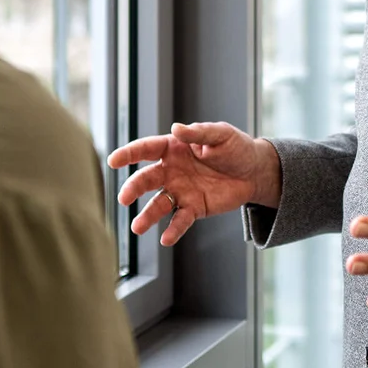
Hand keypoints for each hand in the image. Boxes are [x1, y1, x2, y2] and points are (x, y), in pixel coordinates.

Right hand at [108, 122, 281, 245]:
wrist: (254, 171)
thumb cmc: (235, 147)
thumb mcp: (220, 134)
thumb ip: (198, 133)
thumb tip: (176, 128)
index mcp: (174, 148)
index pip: (147, 149)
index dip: (129, 154)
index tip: (113, 161)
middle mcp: (172, 171)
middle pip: (147, 179)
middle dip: (134, 188)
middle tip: (124, 198)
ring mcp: (181, 191)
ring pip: (158, 204)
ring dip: (147, 216)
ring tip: (137, 227)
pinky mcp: (194, 208)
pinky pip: (180, 220)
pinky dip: (173, 230)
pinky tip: (166, 239)